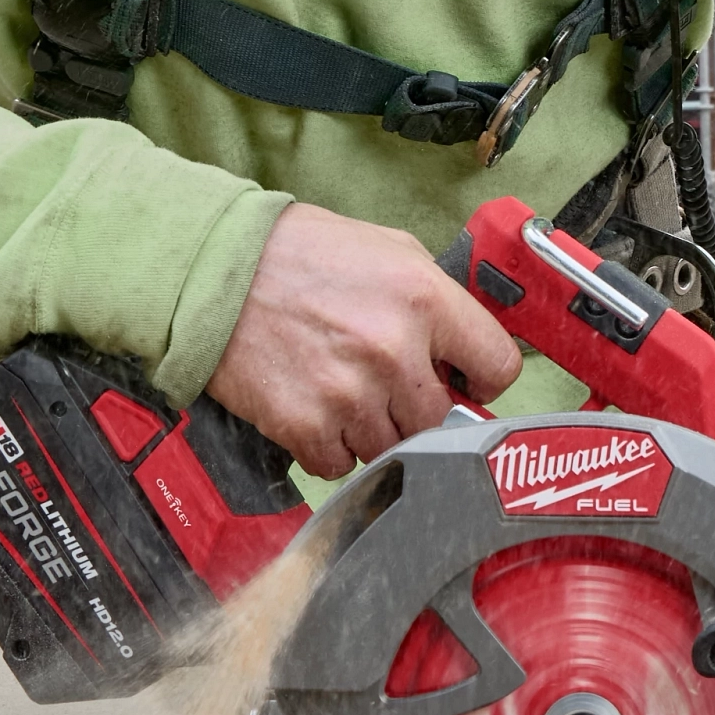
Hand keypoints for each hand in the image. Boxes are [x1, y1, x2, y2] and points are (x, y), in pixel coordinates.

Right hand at [210, 202, 522, 477]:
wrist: (216, 270)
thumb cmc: (301, 255)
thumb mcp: (389, 249)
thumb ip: (438, 300)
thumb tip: (466, 350)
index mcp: (423, 299)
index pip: (498, 368)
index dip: (481, 378)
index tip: (462, 380)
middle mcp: (392, 350)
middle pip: (442, 419)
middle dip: (420, 406)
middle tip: (388, 383)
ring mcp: (349, 394)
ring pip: (393, 447)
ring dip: (374, 428)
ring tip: (343, 387)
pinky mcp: (305, 426)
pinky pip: (342, 464)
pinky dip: (331, 446)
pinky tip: (315, 407)